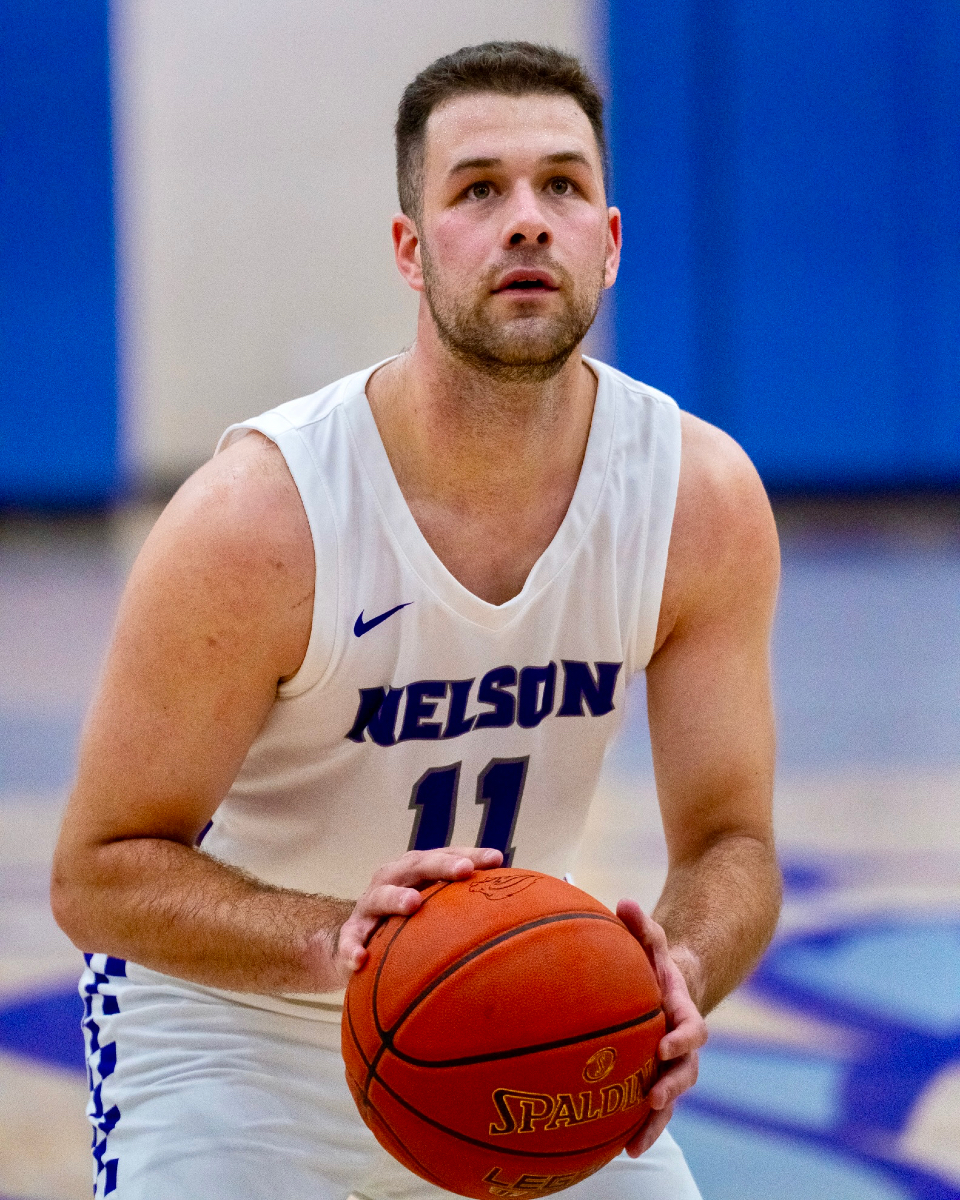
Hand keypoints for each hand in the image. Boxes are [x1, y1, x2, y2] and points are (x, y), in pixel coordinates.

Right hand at [334, 846, 502, 983]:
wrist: (356, 940)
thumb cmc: (408, 920)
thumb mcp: (435, 908)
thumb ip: (466, 907)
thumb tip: (519, 915)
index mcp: (415, 870)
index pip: (447, 856)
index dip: (471, 855)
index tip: (496, 859)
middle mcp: (392, 879)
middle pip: (416, 866)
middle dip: (441, 866)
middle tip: (464, 870)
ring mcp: (369, 905)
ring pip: (380, 897)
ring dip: (396, 898)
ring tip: (413, 904)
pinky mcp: (351, 933)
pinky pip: (350, 940)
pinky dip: (352, 948)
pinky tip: (360, 961)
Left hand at [615, 899, 707, 1156]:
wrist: (669, 984)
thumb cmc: (654, 960)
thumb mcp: (651, 939)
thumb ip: (641, 924)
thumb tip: (624, 902)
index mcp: (683, 1012)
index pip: (692, 1029)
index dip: (682, 1037)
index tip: (664, 1044)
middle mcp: (682, 1044)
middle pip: (686, 1072)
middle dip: (672, 1086)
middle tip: (653, 1097)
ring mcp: (672, 1066)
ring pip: (671, 1098)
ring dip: (656, 1122)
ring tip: (634, 1146)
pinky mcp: (656, 1078)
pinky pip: (654, 1108)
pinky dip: (643, 1129)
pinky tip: (622, 1152)